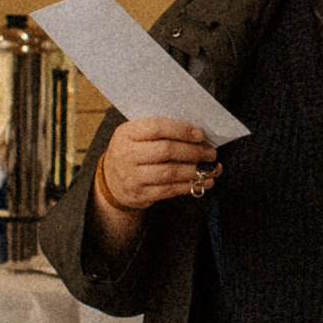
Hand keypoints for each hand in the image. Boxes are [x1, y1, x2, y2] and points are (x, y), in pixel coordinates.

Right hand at [95, 117, 217, 214]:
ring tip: (212, 168)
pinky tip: (203, 181)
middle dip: (194, 151)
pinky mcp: (140, 194)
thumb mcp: (136, 134)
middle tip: (211, 153)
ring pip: (170, 172)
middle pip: (166, 150)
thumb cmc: (132, 151)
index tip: (200, 135)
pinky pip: (169, 190)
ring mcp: (132, 177)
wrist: (111, 180)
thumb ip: (160, 130)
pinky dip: (189, 185)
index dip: (182, 130)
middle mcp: (127, 154)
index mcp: (127, 133)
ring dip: (195, 170)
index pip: (157, 128)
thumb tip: (197, 134)